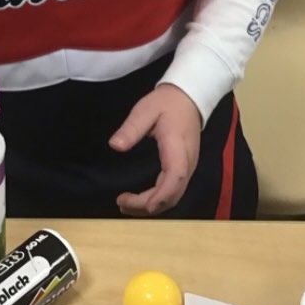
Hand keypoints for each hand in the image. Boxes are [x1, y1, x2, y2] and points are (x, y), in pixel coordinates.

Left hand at [109, 84, 201, 216]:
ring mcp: (188, 168)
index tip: (145, 206)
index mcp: (177, 147)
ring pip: (174, 196)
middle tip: (121, 203)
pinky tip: (141, 199)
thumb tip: (115, 146)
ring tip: (125, 204)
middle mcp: (187, 163)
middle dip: (148, 205)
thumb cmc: (167, 103)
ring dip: (152, 205)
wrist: (188, 98)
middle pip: (173, 194)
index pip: (175, 176)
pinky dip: (157, 199)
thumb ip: (131, 128)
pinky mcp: (184, 169)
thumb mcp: (145, 110)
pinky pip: (173, 190)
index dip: (162, 195)